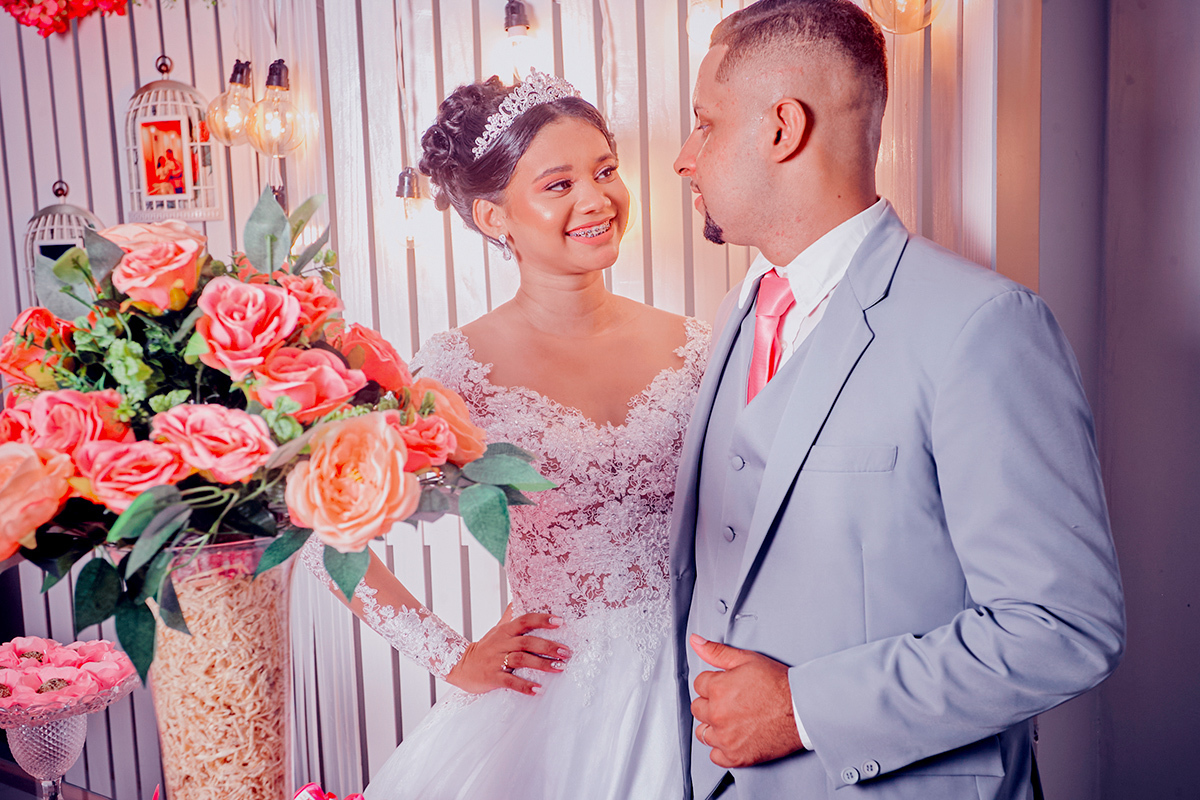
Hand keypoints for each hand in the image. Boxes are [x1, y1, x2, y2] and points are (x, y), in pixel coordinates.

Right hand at [445, 613, 569, 694]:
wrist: (462, 666)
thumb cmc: (486, 647)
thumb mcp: (498, 629)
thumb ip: (511, 615)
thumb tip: (521, 596)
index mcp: (505, 631)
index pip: (524, 620)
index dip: (541, 620)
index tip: (560, 621)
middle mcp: (502, 643)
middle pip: (527, 642)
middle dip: (548, 646)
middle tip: (566, 651)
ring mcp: (496, 660)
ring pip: (521, 660)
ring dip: (542, 664)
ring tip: (559, 668)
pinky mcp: (493, 677)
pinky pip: (510, 682)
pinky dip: (524, 686)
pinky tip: (538, 690)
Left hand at [690, 634, 802, 767]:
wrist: (802, 710)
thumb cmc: (778, 685)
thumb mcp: (747, 659)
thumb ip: (716, 651)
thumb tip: (696, 641)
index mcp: (717, 689)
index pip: (699, 685)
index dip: (714, 683)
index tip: (727, 687)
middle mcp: (717, 714)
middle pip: (698, 708)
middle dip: (711, 703)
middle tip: (732, 702)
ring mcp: (725, 737)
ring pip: (703, 732)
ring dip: (713, 726)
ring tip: (732, 720)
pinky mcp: (735, 756)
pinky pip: (715, 755)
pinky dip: (722, 748)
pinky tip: (734, 737)